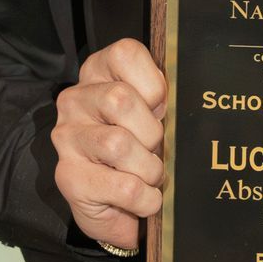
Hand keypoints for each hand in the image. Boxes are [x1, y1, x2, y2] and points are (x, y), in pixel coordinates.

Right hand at [53, 38, 166, 250]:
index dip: (153, 84)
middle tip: (156, 150)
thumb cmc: (137, 153)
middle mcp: (75, 101)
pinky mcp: (68, 177)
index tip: (161, 109)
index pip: (124, 54)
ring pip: (118, 143)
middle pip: (120, 99)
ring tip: (150, 176)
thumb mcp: (151, 117)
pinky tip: (143, 199)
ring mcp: (67, 138)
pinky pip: (123, 186)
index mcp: (98, 74)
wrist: (113, 207)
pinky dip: (145, 198)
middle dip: (152, 133)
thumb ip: (164, 101)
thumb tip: (195, 102)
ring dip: (149, 168)